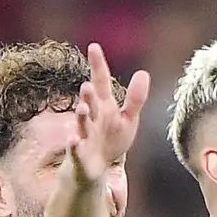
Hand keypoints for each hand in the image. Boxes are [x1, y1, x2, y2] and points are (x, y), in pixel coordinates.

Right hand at [72, 43, 150, 183]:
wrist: (91, 170)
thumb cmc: (110, 141)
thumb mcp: (127, 120)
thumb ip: (135, 99)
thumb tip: (144, 72)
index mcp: (104, 106)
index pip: (100, 81)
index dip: (97, 65)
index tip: (93, 46)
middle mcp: (92, 117)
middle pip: (90, 103)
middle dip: (89, 95)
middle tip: (88, 84)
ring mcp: (84, 136)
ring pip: (82, 124)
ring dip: (81, 116)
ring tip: (82, 107)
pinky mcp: (79, 155)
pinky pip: (75, 150)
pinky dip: (73, 145)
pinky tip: (73, 139)